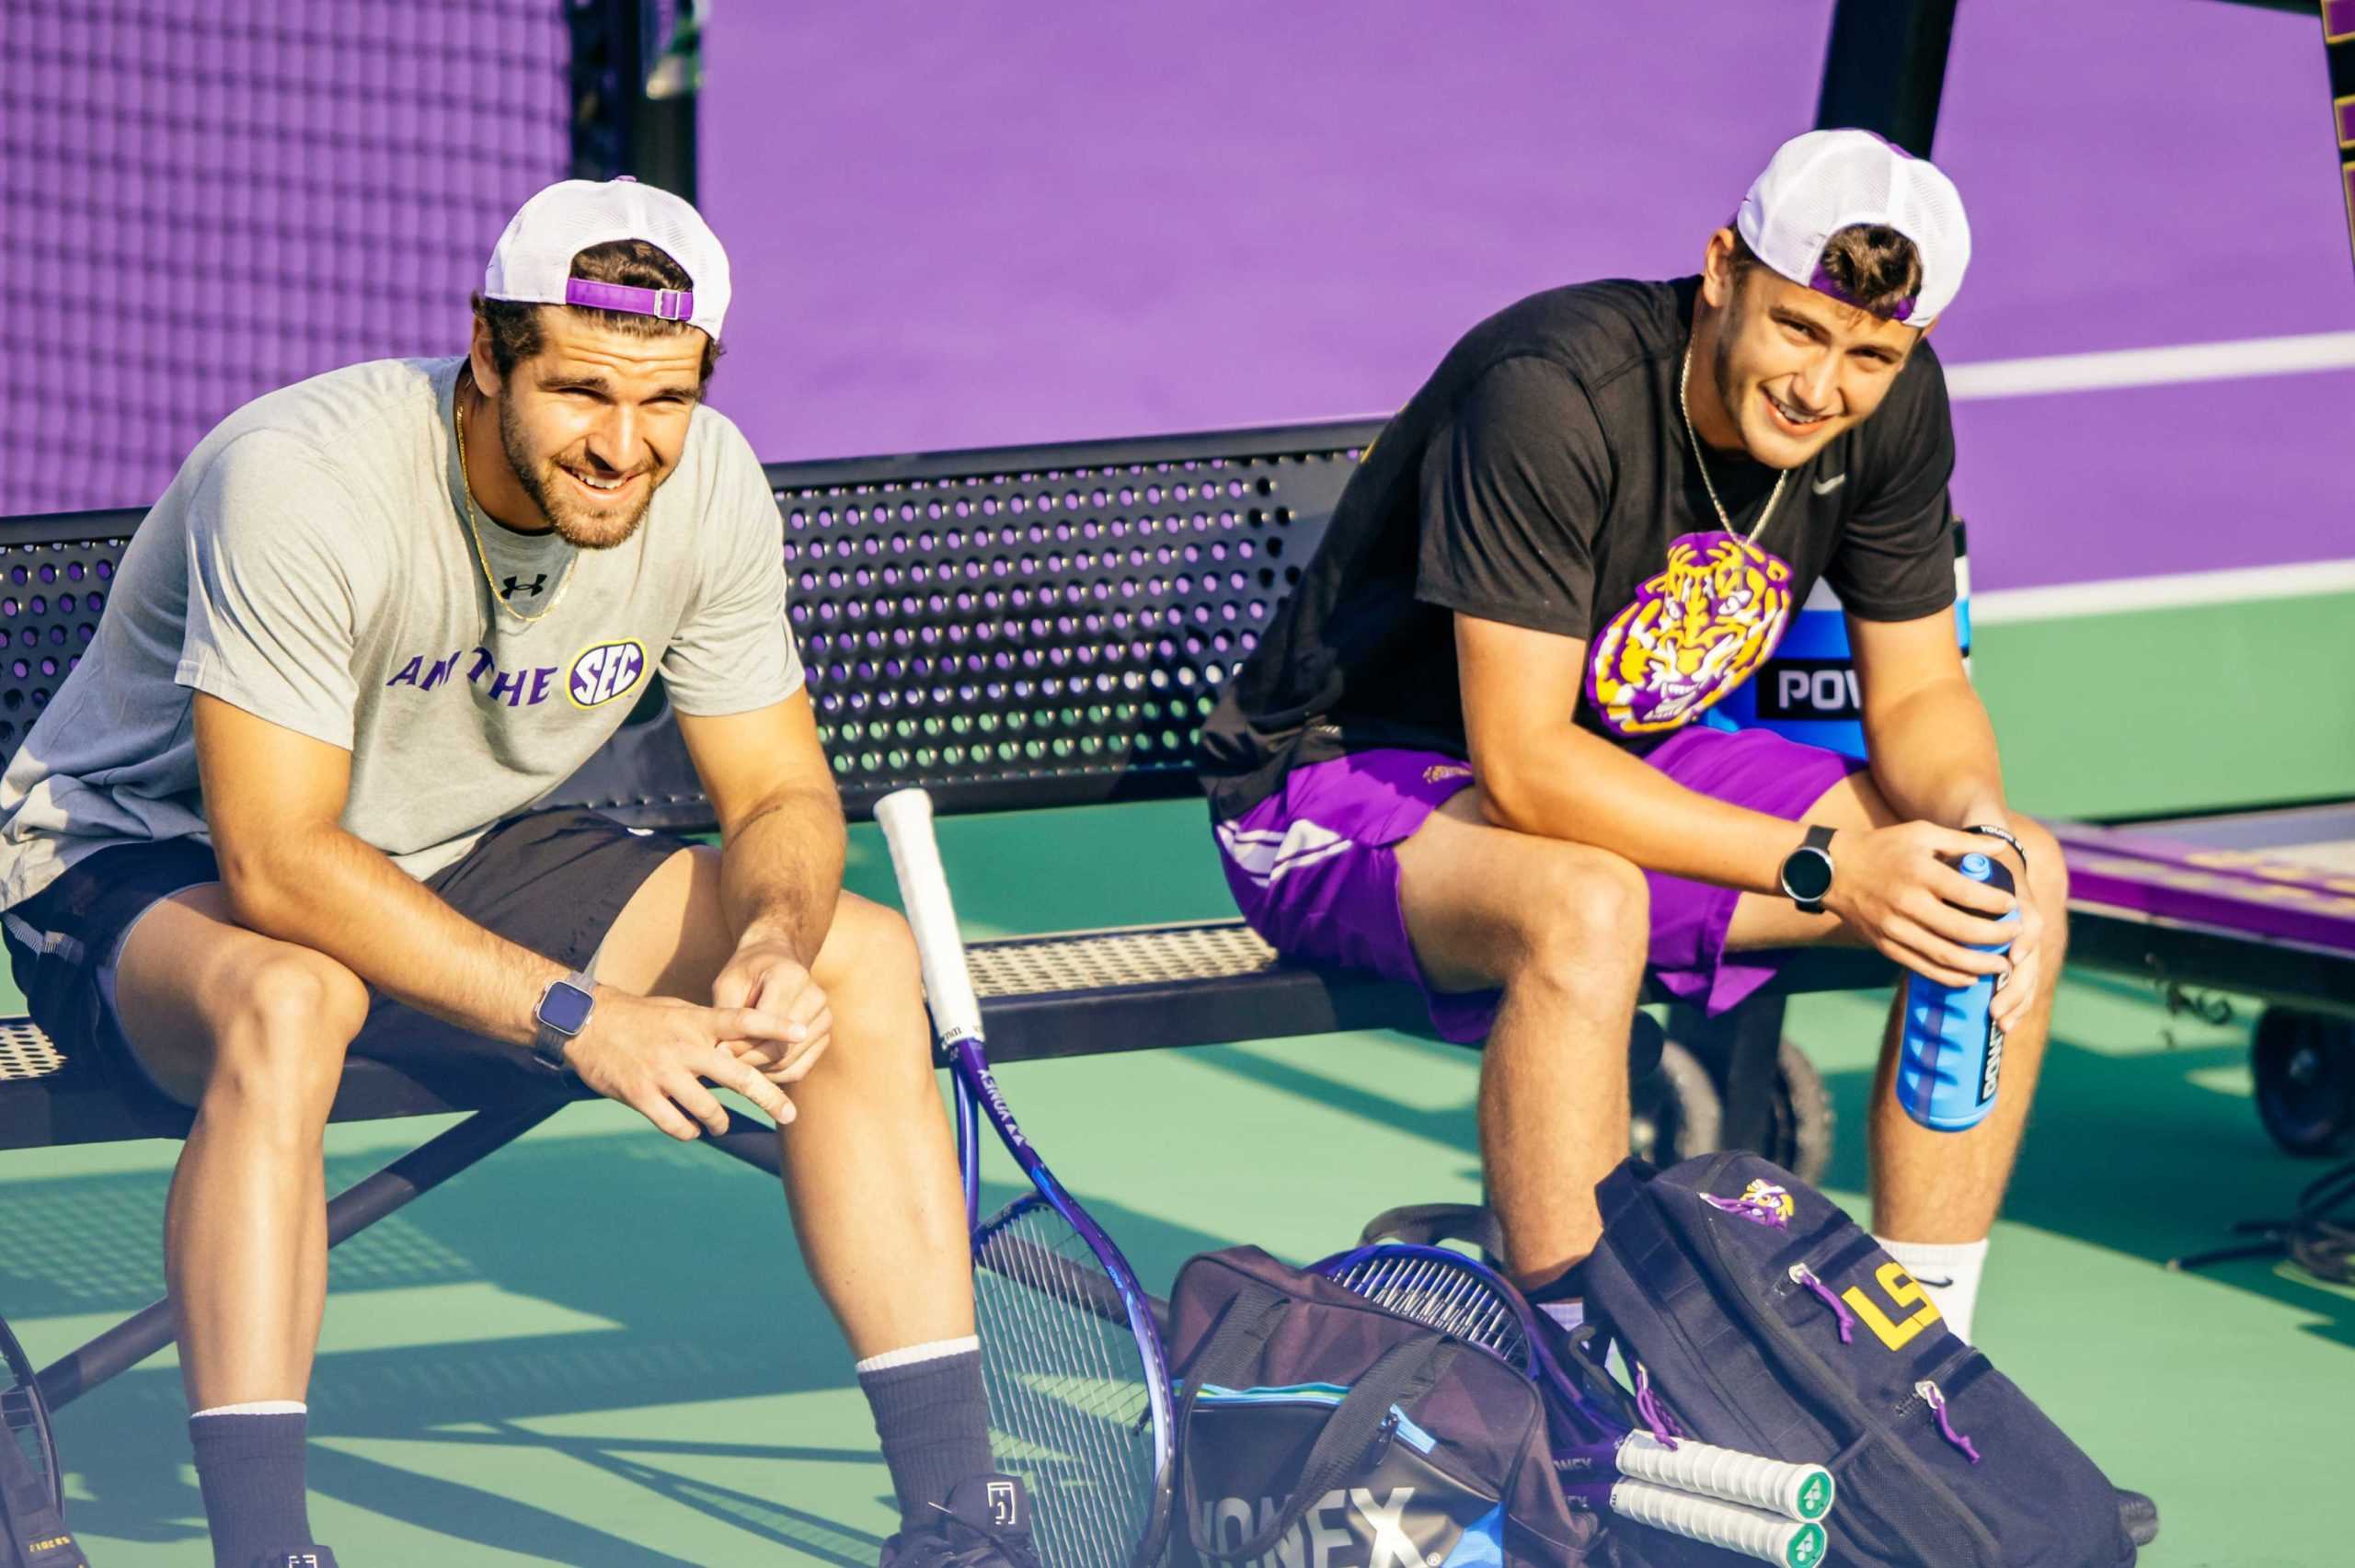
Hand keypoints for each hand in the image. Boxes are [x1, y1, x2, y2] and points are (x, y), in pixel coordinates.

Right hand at [562, 987, 802, 1140]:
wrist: (587, 1023)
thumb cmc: (640, 1017)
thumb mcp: (679, 1011)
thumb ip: (710, 1027)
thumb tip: (745, 1041)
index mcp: (697, 1022)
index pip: (745, 1020)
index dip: (776, 1024)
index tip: (804, 1031)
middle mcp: (686, 1047)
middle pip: (739, 1076)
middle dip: (770, 1098)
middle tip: (789, 1115)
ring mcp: (664, 1073)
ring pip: (709, 1109)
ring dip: (720, 1122)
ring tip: (721, 1124)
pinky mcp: (641, 1095)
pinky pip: (676, 1125)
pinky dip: (688, 1131)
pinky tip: (689, 1128)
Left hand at [711, 936, 833, 1088]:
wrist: (775, 959)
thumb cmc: (746, 972)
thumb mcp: (729, 984)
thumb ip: (729, 1017)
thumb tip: (724, 1055)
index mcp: (791, 977)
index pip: (769, 1025)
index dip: (742, 1044)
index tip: (718, 1053)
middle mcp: (815, 997)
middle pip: (781, 1048)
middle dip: (750, 1061)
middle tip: (724, 1066)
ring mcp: (824, 1017)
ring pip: (790, 1063)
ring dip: (761, 1071)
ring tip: (737, 1067)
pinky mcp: (824, 1035)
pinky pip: (799, 1069)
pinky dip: (776, 1076)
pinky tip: (756, 1069)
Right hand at [1821, 821, 2021, 991]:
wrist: (1832, 870)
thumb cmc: (1883, 847)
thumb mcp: (1921, 833)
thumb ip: (1963, 841)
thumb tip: (2000, 848)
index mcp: (1921, 872)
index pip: (1970, 894)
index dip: (1997, 905)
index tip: (2013, 907)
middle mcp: (1909, 903)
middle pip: (1963, 930)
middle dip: (1996, 938)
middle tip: (2016, 936)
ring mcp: (1895, 928)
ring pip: (1945, 955)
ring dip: (1979, 964)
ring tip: (2002, 966)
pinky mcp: (1885, 945)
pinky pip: (1922, 967)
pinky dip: (1950, 976)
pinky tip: (1970, 976)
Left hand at [1961, 829, 2042, 1035]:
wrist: (1987, 851)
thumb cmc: (1971, 856)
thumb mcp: (1969, 851)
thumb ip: (1973, 851)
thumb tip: (1977, 850)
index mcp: (2015, 899)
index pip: (2030, 922)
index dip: (2022, 940)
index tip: (2012, 959)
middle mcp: (2023, 922)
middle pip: (2029, 960)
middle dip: (2015, 988)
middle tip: (1996, 1013)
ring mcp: (2020, 937)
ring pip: (2028, 975)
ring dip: (2017, 1001)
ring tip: (2001, 1024)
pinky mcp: (2011, 951)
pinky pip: (2019, 981)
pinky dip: (2015, 1002)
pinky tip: (2006, 1024)